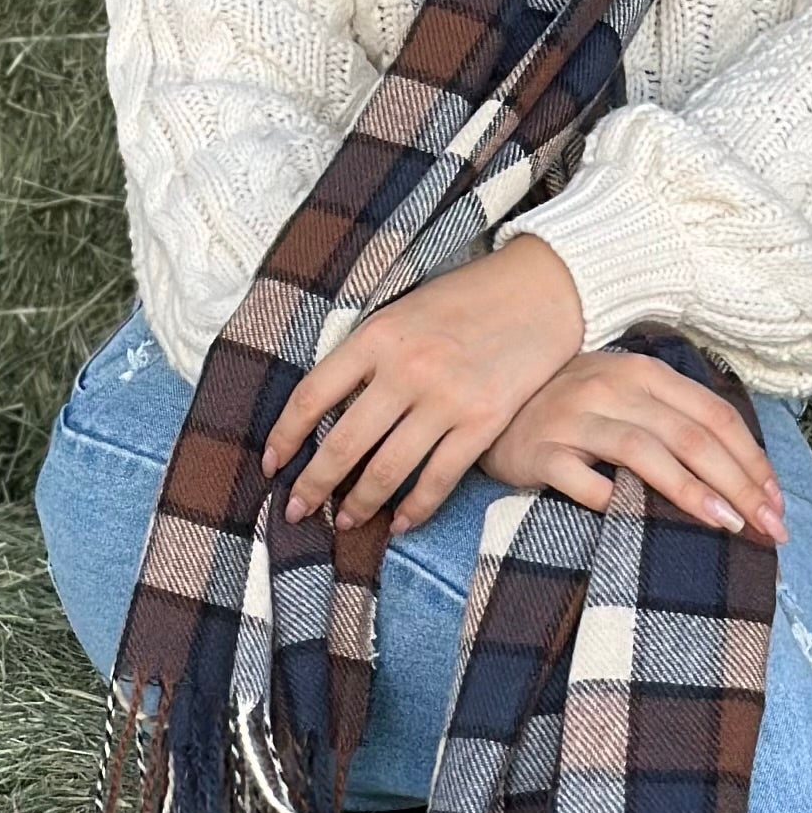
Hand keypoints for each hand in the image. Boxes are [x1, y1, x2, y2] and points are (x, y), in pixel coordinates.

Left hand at [262, 241, 584, 536]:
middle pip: (344, 442)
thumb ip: (368, 355)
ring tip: (344, 521)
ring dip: (360, 502)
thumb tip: (329, 410)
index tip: (271, 464)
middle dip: (314, 484)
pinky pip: (439, 478)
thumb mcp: (403, 312)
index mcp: (376, 336)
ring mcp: (446, 398)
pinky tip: (399, 523)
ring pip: (387, 468)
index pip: (311, 395)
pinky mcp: (483, 421)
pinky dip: (415, 507)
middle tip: (296, 510)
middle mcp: (406, 369)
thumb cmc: (466, 300)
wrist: (540, 290)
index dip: (284, 436)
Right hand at [485, 351, 787, 542]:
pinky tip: (640, 525)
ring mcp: (573, 417)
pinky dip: (613, 501)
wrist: (493, 405)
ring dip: (692, 492)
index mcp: (644, 373)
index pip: (714, 415)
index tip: (778, 502)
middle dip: (738, 484)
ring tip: (727, 526)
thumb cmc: (574, 409)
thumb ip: (676, 422)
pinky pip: (583, 479)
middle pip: (689, 437)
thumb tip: (745, 476)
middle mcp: (612, 387)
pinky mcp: (540, 451)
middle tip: (769, 527)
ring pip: (645, 453)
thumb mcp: (627, 398)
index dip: (752, 460)